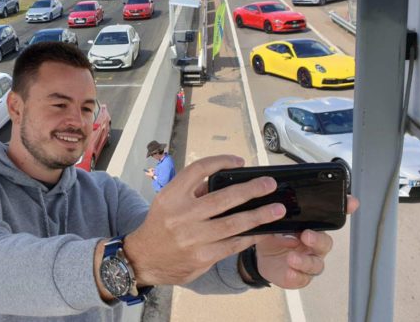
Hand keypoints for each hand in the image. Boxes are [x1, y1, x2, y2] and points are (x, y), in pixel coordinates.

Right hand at [124, 155, 284, 285]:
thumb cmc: (161, 226)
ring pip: (232, 224)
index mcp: (171, 195)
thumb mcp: (168, 201)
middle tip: (269, 184)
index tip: (240, 162)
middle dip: (250, 190)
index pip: (198, 170)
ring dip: (258, 216)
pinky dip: (249, 237)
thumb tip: (228, 180)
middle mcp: (181, 215)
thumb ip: (193, 190)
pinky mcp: (202, 257)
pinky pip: (232, 245)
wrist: (143, 258)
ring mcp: (192, 237)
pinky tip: (262, 231)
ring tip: (277, 209)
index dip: (221, 162)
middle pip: (222, 197)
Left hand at [255, 195, 358, 287]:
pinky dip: (296, 276)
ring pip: (316, 264)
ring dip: (305, 261)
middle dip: (318, 239)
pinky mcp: (300, 278)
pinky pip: (302, 279)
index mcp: (312, 229)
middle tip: (306, 235)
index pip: (331, 218)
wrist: (261, 258)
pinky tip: (289, 272)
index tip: (351, 203)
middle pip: (325, 243)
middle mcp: (315, 246)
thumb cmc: (273, 237)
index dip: (345, 211)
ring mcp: (309, 263)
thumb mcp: (271, 222)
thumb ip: (274, 214)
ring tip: (291, 257)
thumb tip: (273, 204)